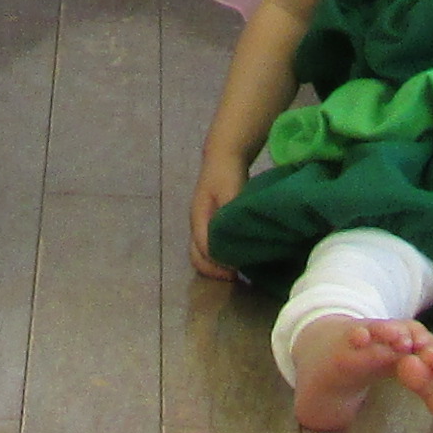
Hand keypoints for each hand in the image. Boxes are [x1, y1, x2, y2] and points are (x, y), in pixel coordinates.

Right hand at [192, 159, 247, 277]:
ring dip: (216, 266)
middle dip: (214, 270)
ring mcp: (202, 225)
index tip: (236, 271)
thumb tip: (233, 240)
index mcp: (198, 218)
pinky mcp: (210, 223)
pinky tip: (236, 258)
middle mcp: (197, 225)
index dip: (217, 263)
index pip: (203, 249)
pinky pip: (210, 247)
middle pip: (197, 257)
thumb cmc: (227, 173)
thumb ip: (229, 214)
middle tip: (235, 277)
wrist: (224, 156)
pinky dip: (220, 257)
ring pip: (202, 254)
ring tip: (236, 272)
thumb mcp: (230, 191)